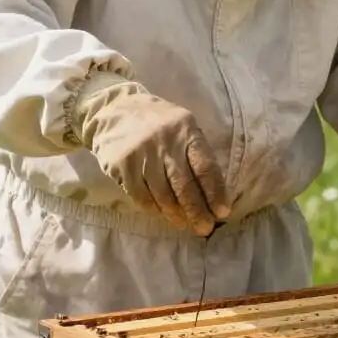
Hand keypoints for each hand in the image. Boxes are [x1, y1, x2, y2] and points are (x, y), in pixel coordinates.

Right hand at [73, 75, 230, 236]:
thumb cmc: (157, 122)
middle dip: (197, 211)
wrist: (114, 110)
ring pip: (163, 195)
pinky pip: (141, 196)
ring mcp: (142, 154)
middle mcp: (165, 142)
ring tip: (183, 223)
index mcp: (186, 130)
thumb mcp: (182, 126)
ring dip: (175, 214)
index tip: (222, 212)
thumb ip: (196, 153)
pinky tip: (161, 213)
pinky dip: (154, 209)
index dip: (215, 192)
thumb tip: (213, 192)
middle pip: (184, 186)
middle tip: (204, 228)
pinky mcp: (123, 165)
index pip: (205, 166)